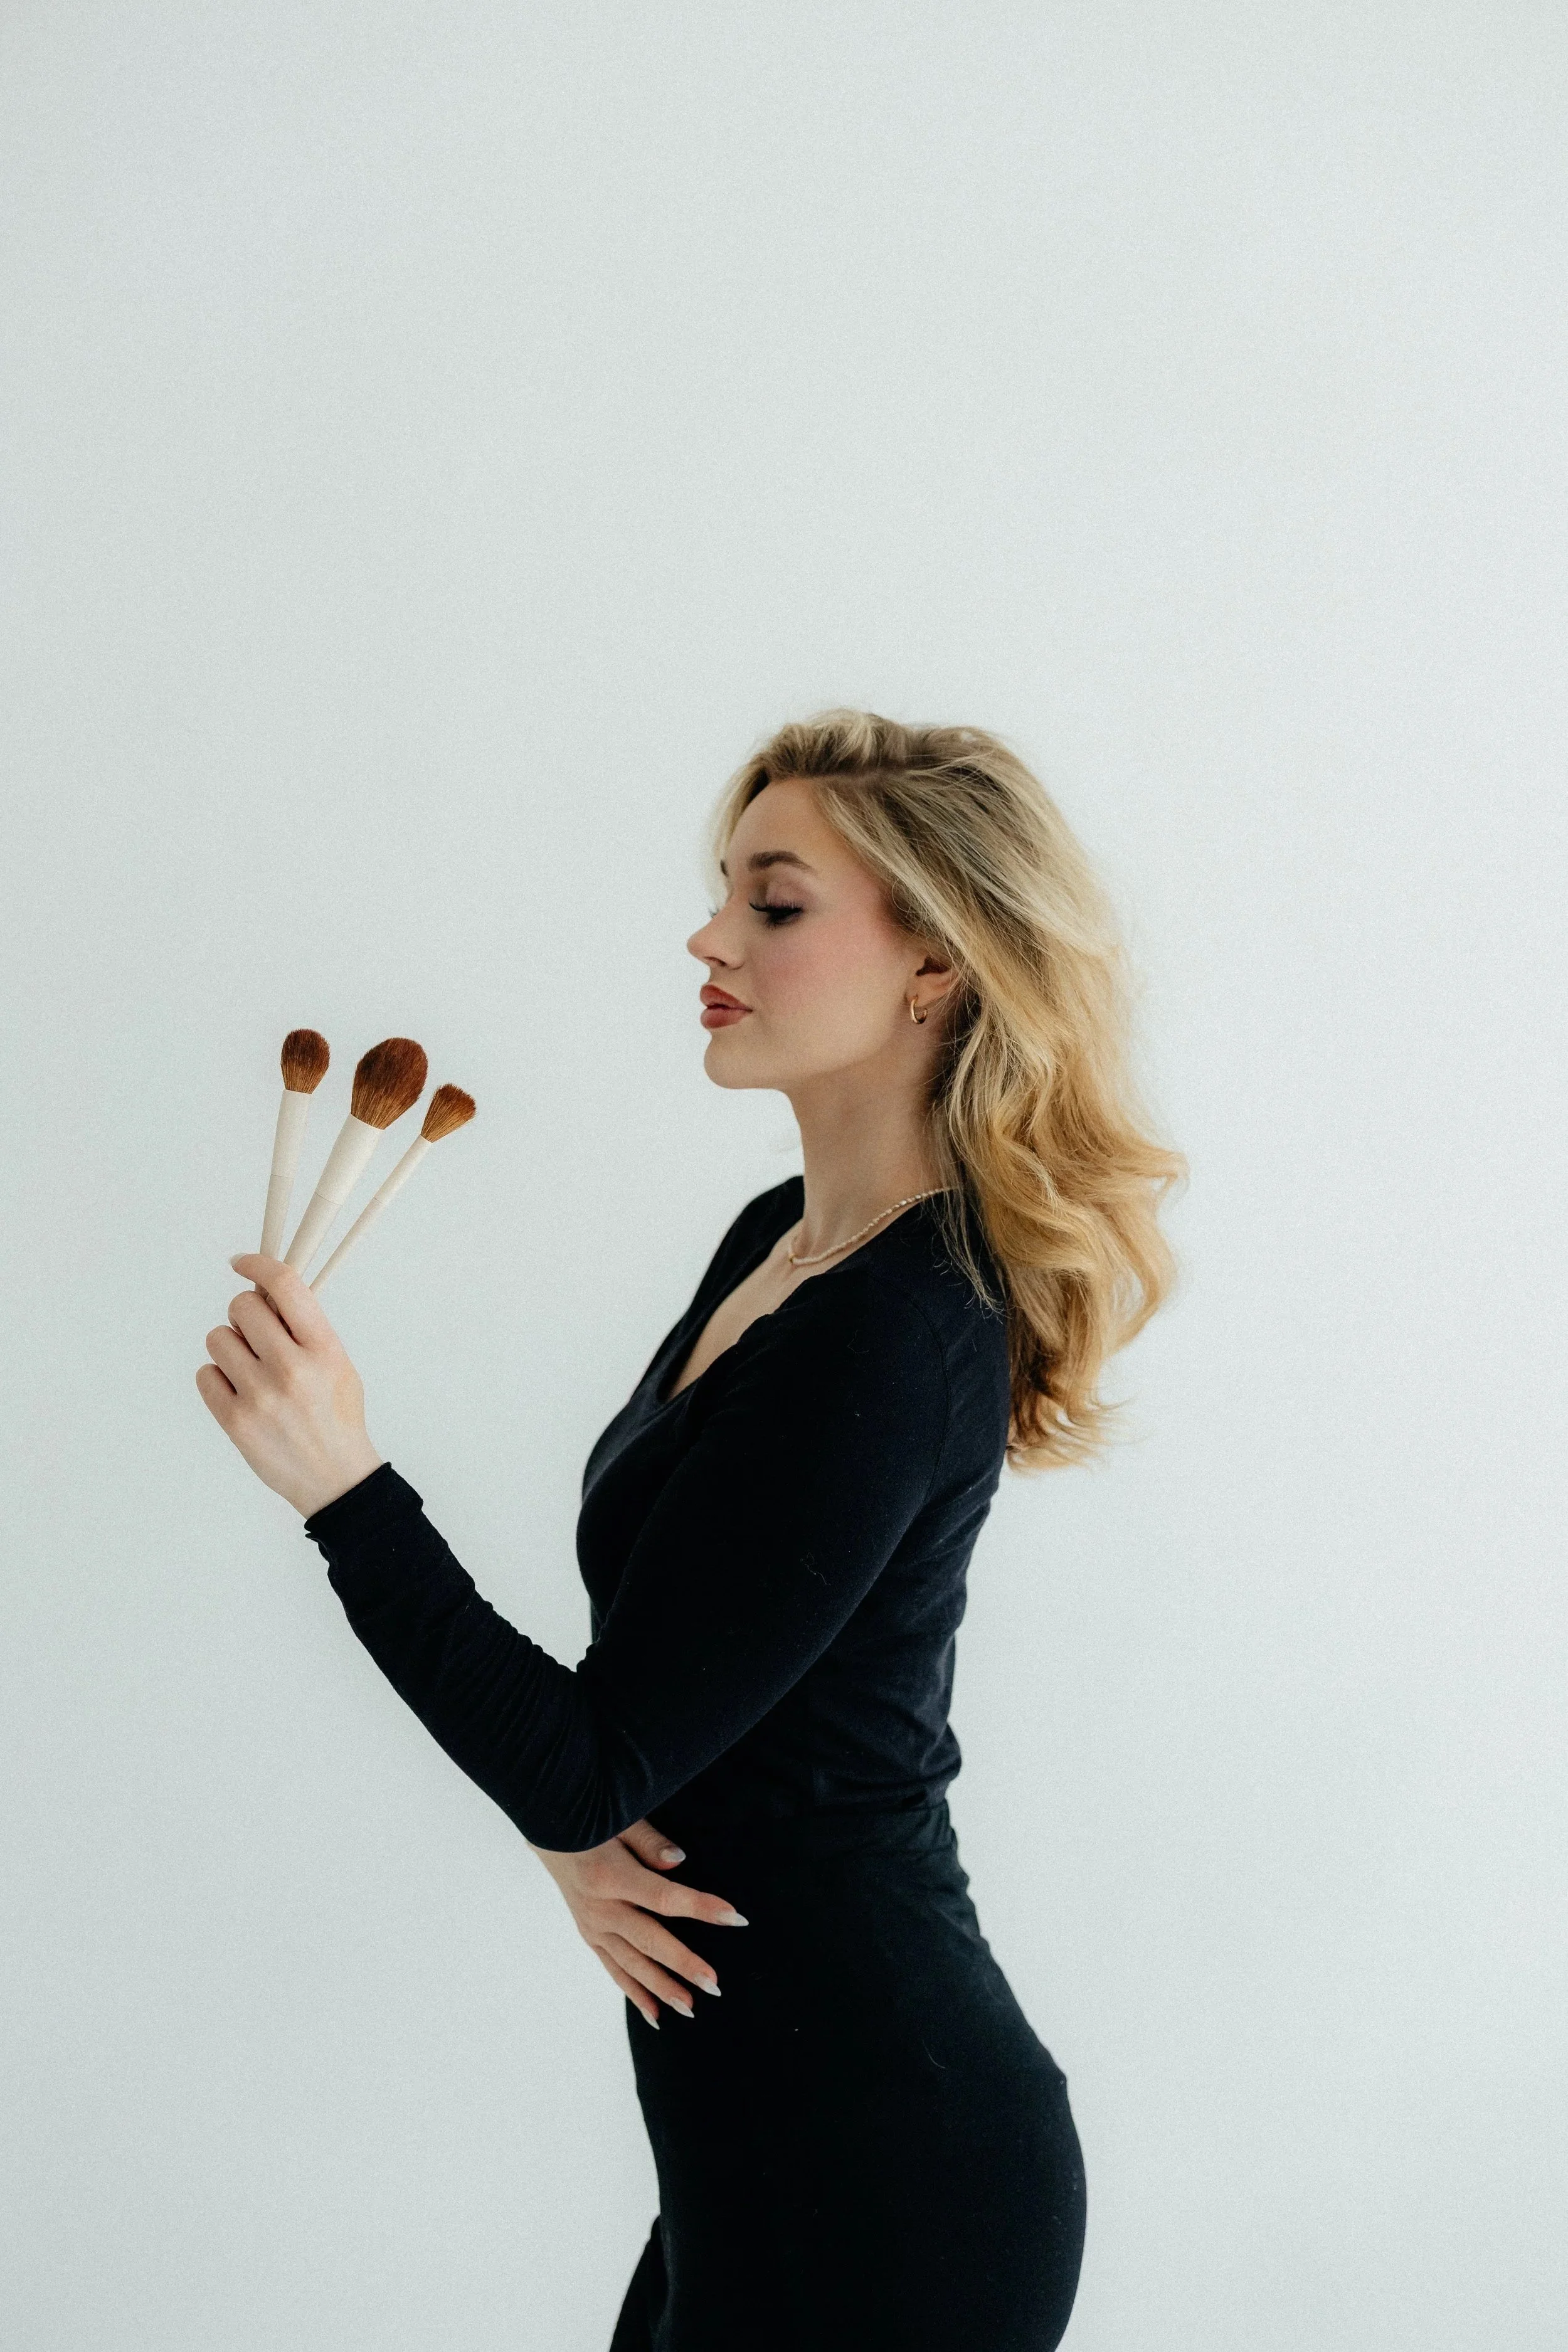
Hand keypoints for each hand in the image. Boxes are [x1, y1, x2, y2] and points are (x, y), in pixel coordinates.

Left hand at [197, 1253, 384, 1517]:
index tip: (241, 1262)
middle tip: (256, 1334)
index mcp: (323, 1349)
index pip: (284, 1285)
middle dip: (245, 1314)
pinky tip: (239, 1392)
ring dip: (230, 1347)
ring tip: (250, 1369)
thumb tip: (264, 1291)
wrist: (335, 1478)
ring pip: (218, 1338)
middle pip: (242, 1307)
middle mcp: (292, 1368)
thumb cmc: (336, 1415)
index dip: (257, 1264)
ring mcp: (260, 1396)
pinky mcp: (235, 1421)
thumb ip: (306, 1328)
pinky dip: (217, 1378)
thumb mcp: (338, 1363)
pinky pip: (205, 1374)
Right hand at [529, 1818, 747, 2027]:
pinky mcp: (590, 1937)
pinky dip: (635, 1994)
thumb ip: (650, 1841)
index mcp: (610, 1875)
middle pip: (648, 1940)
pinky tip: (656, 2016)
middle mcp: (600, 1908)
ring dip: (661, 1988)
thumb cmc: (593, 1822)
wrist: (551, 1833)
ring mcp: (593, 1927)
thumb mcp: (620, 1820)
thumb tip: (679, 1861)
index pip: (663, 1896)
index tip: (736, 1918)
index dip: (701, 1907)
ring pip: (631, 1964)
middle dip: (683, 1964)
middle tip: (714, 1986)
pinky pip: (614, 1970)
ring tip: (691, 2009)